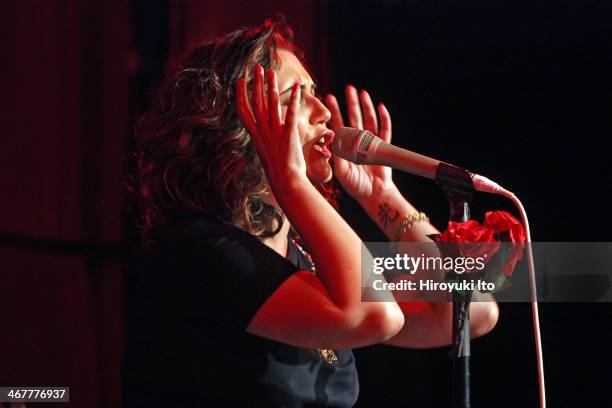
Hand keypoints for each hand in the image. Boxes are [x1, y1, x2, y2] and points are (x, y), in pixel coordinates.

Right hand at [236, 64, 305, 190]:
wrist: (285, 182)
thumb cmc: (278, 171)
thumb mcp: (266, 153)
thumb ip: (265, 139)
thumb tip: (265, 133)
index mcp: (255, 136)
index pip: (244, 111)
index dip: (241, 94)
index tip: (241, 81)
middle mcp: (262, 132)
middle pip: (257, 103)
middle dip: (256, 83)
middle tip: (257, 68)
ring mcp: (275, 133)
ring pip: (271, 104)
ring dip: (271, 86)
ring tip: (271, 72)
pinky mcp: (289, 134)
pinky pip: (291, 113)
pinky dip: (294, 99)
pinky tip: (297, 87)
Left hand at [324, 85, 395, 200]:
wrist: (373, 194)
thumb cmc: (355, 185)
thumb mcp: (341, 171)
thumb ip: (337, 156)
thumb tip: (332, 140)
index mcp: (346, 146)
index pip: (339, 124)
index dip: (335, 112)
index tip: (329, 97)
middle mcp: (358, 141)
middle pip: (354, 118)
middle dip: (351, 103)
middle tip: (348, 88)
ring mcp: (371, 142)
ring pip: (369, 120)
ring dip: (366, 107)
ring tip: (363, 93)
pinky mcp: (383, 146)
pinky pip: (385, 130)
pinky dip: (384, 118)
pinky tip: (381, 107)